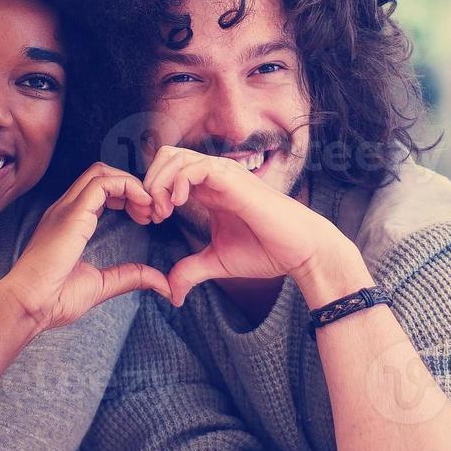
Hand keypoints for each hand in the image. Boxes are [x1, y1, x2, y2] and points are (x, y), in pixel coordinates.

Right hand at [0, 163, 169, 330]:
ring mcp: (66, 208)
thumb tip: (163, 284)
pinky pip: (102, 183)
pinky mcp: (72, 213)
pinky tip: (142, 206)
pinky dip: (127, 187)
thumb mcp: (102, 284)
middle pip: (101, 174)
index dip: (127, 195)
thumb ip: (131, 277)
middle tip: (151, 212)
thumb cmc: (53, 299)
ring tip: (149, 209)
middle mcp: (65, 209)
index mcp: (69, 222)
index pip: (99, 189)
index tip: (145, 218)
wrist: (28, 305)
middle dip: (132, 186)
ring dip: (131, 184)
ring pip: (101, 172)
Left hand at [142, 146, 349, 304]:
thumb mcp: (217, 262)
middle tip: (153, 214)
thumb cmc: (267, 251)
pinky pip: (195, 167)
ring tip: (163, 212)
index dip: (152, 193)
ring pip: (175, 157)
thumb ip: (191, 270)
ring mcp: (223, 174)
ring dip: (160, 183)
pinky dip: (177, 182)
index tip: (152, 221)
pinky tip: (178, 205)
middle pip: (166, 157)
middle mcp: (213, 177)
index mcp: (208, 191)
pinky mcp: (233, 180)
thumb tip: (171, 294)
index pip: (168, 173)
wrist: (300, 251)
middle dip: (150, 182)